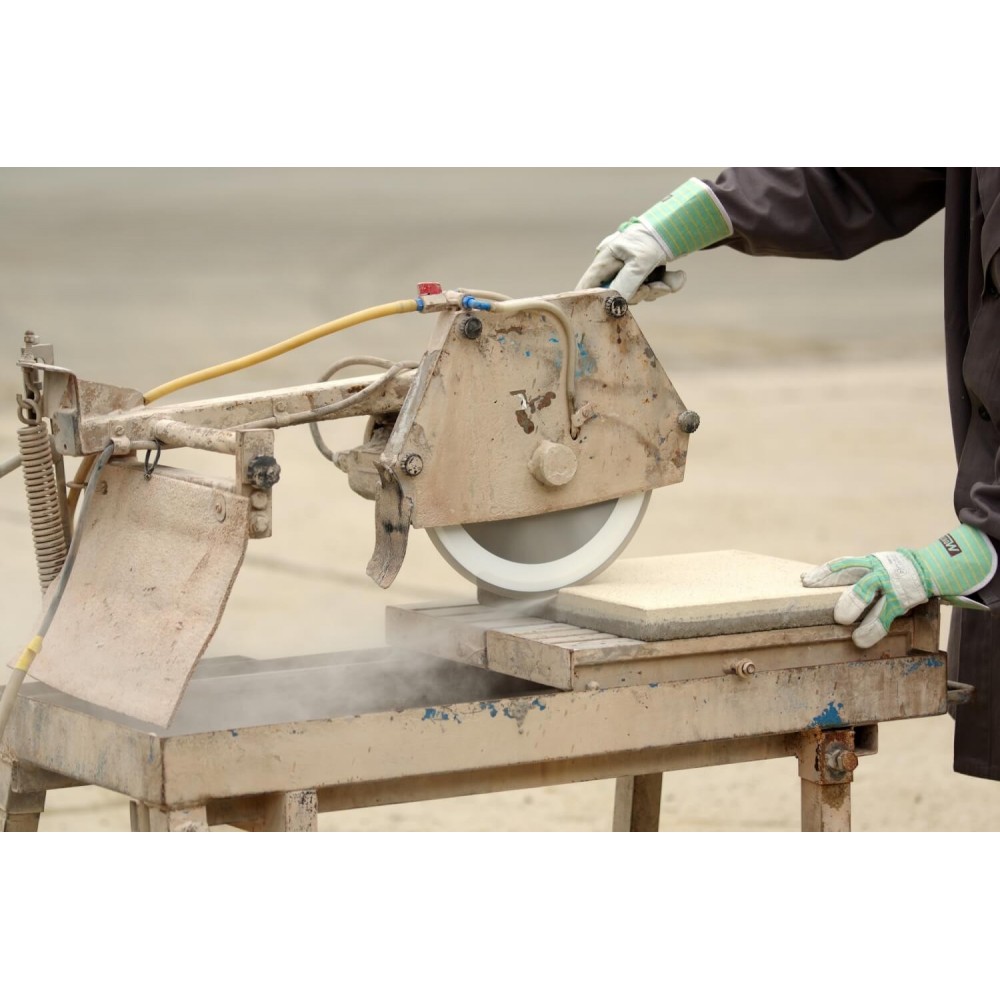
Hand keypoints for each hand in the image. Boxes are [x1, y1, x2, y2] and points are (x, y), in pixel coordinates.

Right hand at [575, 223, 685, 302]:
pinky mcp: (643, 273)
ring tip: (671, 279)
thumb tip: (616, 305)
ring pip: (636, 293)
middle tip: (654, 286)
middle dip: (639, 294)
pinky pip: (649, 288)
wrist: (679, 224)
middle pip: (617, 295)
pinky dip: (663, 284)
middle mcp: (613, 266)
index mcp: (605, 259)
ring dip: (656, 289)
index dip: (591, 300)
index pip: (587, 286)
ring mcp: (628, 270)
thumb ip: (626, 284)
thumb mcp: (640, 262)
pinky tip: (676, 277)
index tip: (605, 309)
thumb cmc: (654, 238)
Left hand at [801, 525, 996, 647]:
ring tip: (848, 630)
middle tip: (834, 612)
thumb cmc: (889, 570)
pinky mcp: (900, 601)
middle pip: (857, 579)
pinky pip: (884, 617)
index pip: (842, 565)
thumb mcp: (871, 567)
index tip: (805, 581)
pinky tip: (861, 641)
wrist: (929, 567)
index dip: (823, 573)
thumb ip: (851, 577)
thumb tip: (815, 585)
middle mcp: (877, 572)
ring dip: (859, 615)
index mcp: (867, 562)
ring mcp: (890, 586)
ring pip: (872, 599)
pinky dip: (872, 630)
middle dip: (845, 596)